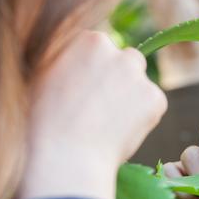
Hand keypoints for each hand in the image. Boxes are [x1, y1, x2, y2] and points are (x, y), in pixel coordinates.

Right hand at [18, 31, 166, 198]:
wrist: (64, 157)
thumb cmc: (42, 123)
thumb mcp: (41, 77)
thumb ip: (63, 59)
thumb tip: (72, 58)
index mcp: (89, 40)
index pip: (101, 49)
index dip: (94, 72)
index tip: (86, 92)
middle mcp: (118, 52)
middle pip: (127, 61)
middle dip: (118, 79)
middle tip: (101, 109)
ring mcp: (139, 76)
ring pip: (140, 84)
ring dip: (132, 97)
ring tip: (109, 124)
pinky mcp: (156, 99)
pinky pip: (153, 105)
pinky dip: (143, 118)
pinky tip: (121, 133)